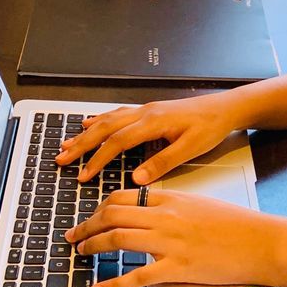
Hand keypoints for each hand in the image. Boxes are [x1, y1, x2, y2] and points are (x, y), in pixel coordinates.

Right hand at [56, 92, 241, 183]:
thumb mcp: (190, 149)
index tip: (83, 176)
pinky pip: (118, 113)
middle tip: (61, 159)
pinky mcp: (150, 110)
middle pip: (105, 128)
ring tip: (67, 144)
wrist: (225, 107)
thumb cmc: (210, 127)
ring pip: (109, 119)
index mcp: (153, 122)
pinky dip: (101, 119)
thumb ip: (162, 162)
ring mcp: (146, 110)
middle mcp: (145, 113)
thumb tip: (136, 179)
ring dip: (86, 132)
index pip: (117, 142)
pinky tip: (91, 123)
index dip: (98, 159)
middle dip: (82, 144)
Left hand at [65, 188, 276, 286]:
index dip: (99, 207)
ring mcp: (170, 242)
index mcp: (172, 198)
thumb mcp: (200, 204)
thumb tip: (149, 212)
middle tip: (74, 237)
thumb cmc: (235, 224)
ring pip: (119, 238)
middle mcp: (166, 216)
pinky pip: (137, 275)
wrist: (260, 241)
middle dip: (87, 226)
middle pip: (113, 214)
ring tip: (82, 255)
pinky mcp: (177, 267)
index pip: (124, 196)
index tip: (89, 218)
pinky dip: (112, 284)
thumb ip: (173, 206)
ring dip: (93, 246)